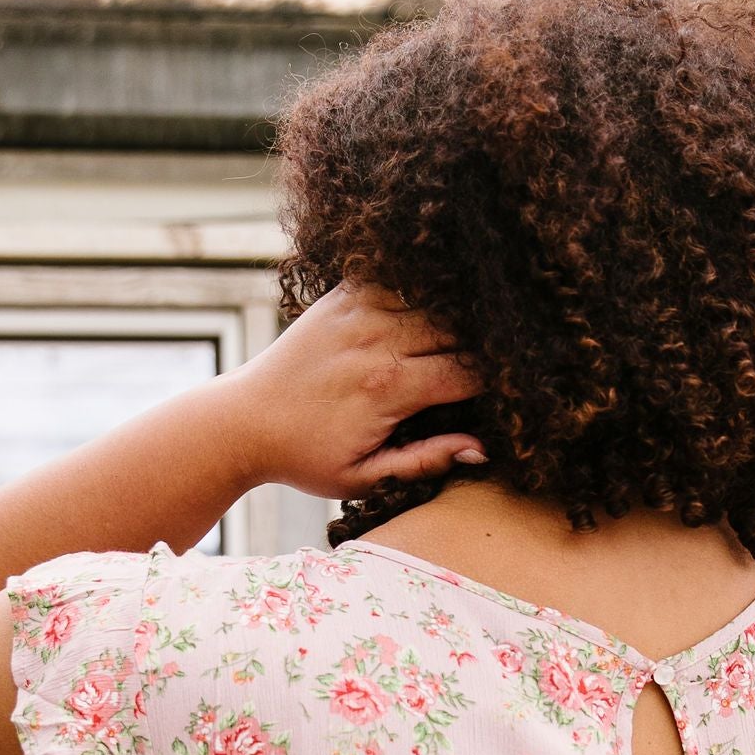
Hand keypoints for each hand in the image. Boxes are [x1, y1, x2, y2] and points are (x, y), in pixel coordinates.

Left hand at [224, 283, 486, 500]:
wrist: (243, 420)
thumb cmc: (306, 456)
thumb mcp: (363, 478)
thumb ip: (424, 462)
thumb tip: (481, 447)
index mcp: (387, 388)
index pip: (468, 373)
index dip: (498, 380)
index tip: (511, 389)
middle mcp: (376, 341)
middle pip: (460, 328)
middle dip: (486, 344)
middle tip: (505, 356)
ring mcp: (358, 310)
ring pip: (435, 297)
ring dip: (459, 312)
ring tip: (479, 327)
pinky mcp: (343, 294)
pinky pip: (399, 276)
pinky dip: (423, 284)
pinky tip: (438, 298)